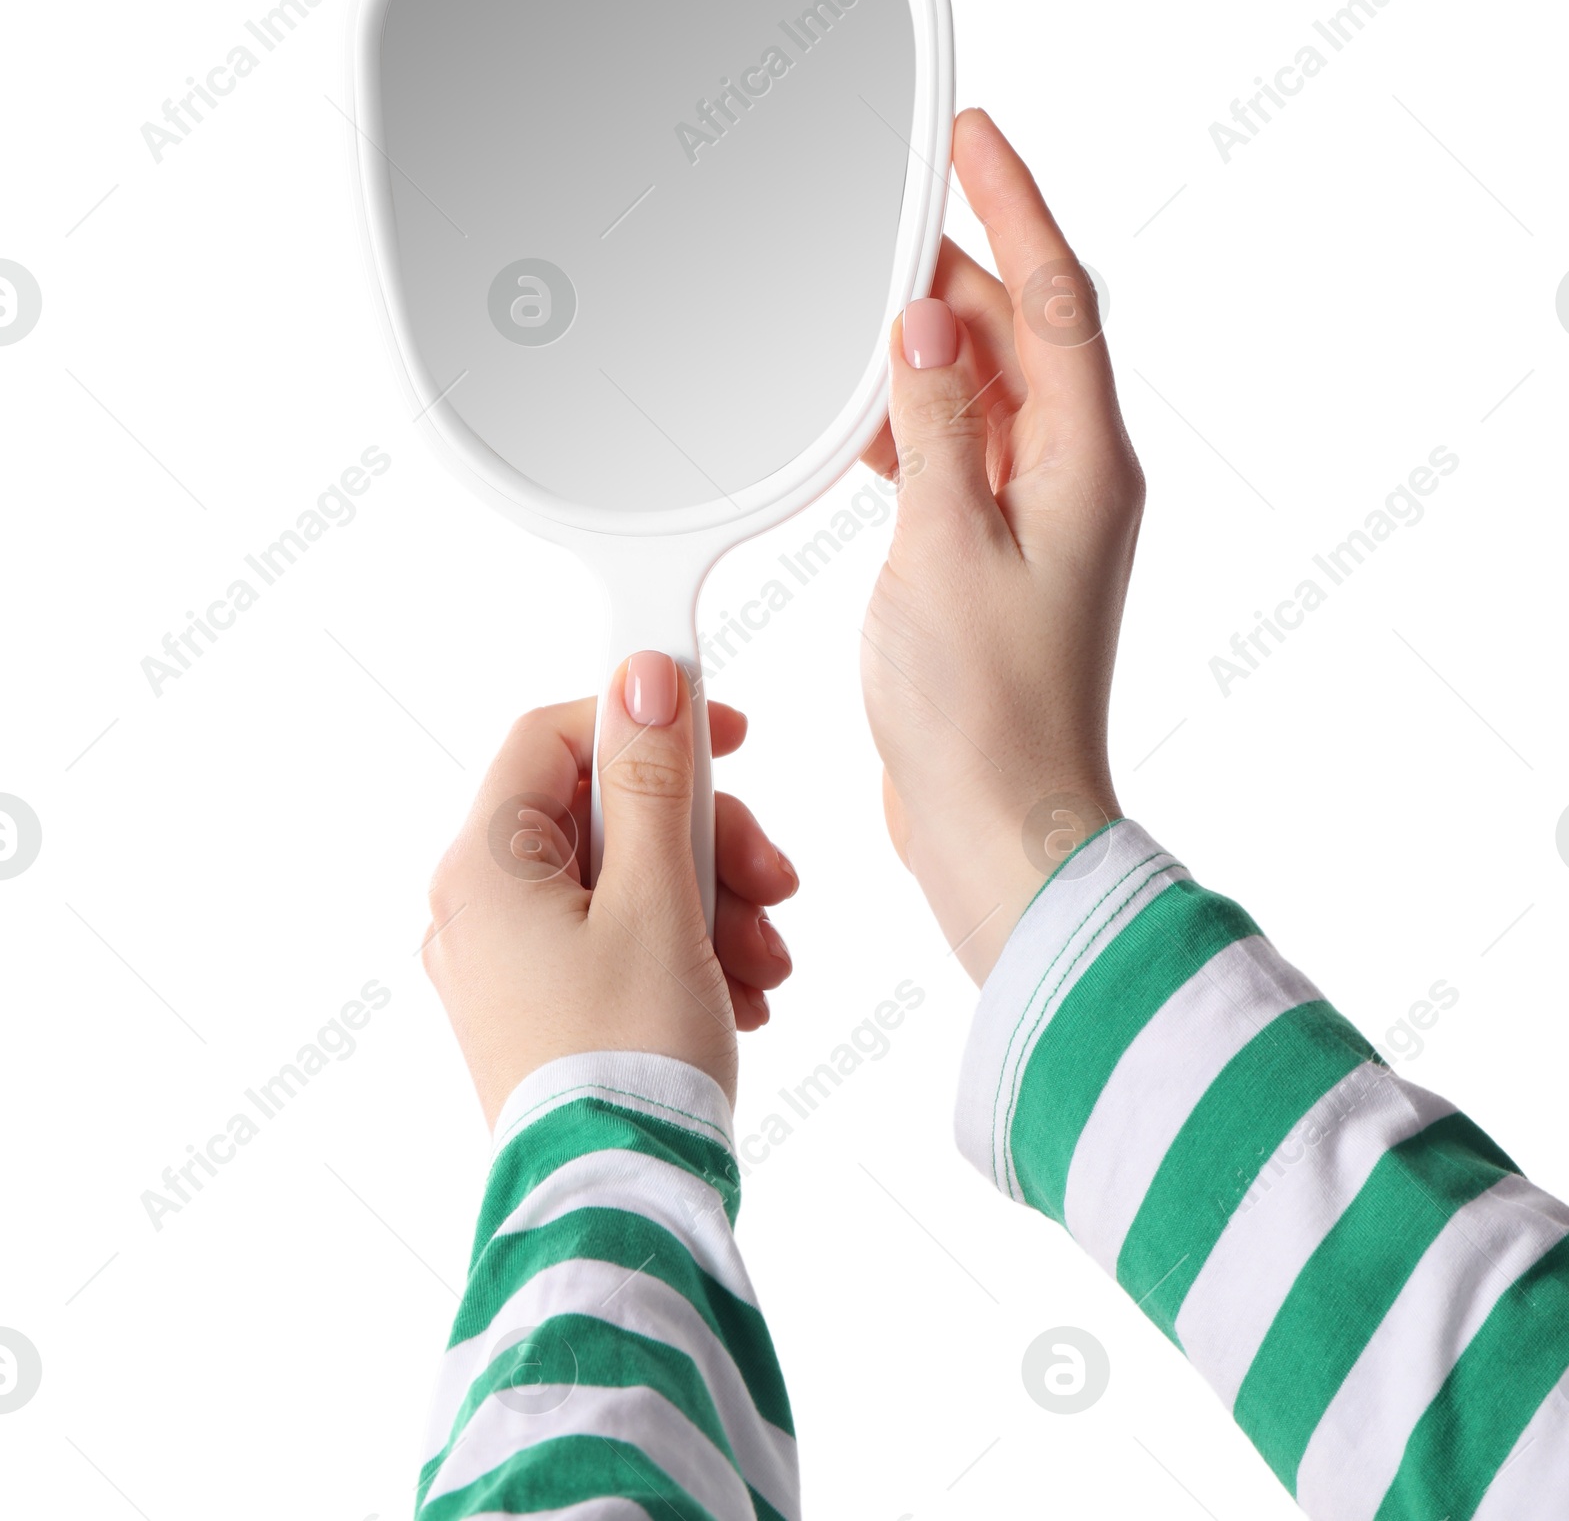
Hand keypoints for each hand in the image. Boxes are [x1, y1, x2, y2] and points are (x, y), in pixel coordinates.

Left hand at [422, 653, 796, 1122]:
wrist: (622, 1210)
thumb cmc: (629, 1060)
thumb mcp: (659, 900)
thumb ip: (654, 780)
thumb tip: (643, 676)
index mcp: (484, 869)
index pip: (555, 739)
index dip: (643, 720)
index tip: (724, 735)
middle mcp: (479, 912)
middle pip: (605, 814)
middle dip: (702, 840)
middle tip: (769, 878)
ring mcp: (510, 968)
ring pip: (625, 881)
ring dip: (710, 901)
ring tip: (766, 960)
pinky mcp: (546, 1012)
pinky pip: (620, 941)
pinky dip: (686, 950)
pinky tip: (740, 992)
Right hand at [859, 109, 1144, 984]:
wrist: (995, 823)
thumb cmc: (985, 710)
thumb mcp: (945, 545)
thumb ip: (937, 421)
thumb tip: (932, 320)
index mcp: (1085, 465)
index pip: (1059, 299)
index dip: (1016, 207)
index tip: (975, 138)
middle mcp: (1071, 481)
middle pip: (1018, 337)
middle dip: (957, 267)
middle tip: (887, 209)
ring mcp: (1031, 519)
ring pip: (981, 392)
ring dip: (928, 343)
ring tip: (862, 293)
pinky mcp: (987, 558)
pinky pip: (952, 453)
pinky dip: (908, 418)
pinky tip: (859, 409)